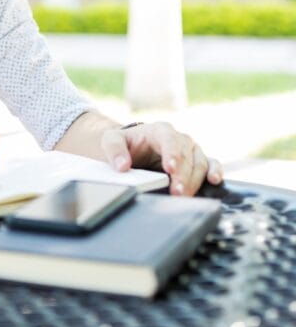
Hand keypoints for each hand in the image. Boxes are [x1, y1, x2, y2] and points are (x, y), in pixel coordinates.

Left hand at [101, 121, 223, 195]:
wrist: (134, 147)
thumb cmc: (126, 143)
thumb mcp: (112, 141)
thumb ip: (114, 151)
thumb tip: (122, 166)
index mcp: (160, 130)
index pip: (169, 141)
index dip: (172, 155)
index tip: (170, 169)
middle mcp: (179, 138)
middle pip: (186, 156)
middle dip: (182, 176)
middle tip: (176, 193)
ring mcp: (191, 150)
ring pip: (200, 163)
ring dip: (195, 181)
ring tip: (184, 196)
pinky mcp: (198, 161)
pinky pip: (212, 164)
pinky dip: (216, 171)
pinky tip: (215, 181)